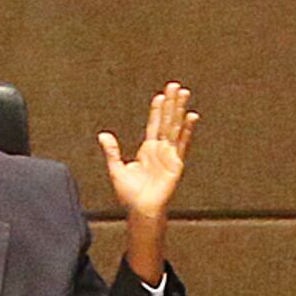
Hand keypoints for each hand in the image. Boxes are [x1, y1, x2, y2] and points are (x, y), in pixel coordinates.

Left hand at [97, 82, 197, 225]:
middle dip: (171, 103)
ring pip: (175, 127)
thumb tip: (103, 135)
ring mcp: (170, 155)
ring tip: (184, 93)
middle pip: (167, 121)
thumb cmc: (130, 195)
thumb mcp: (116, 169)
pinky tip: (192, 117)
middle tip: (175, 85)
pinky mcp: (176, 163)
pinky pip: (182, 143)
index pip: (154, 125)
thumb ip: (112, 151)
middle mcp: (160, 150)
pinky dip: (187, 130)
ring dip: (180, 109)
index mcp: (148, 150)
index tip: (160, 96)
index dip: (157, 110)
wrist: (141, 210)